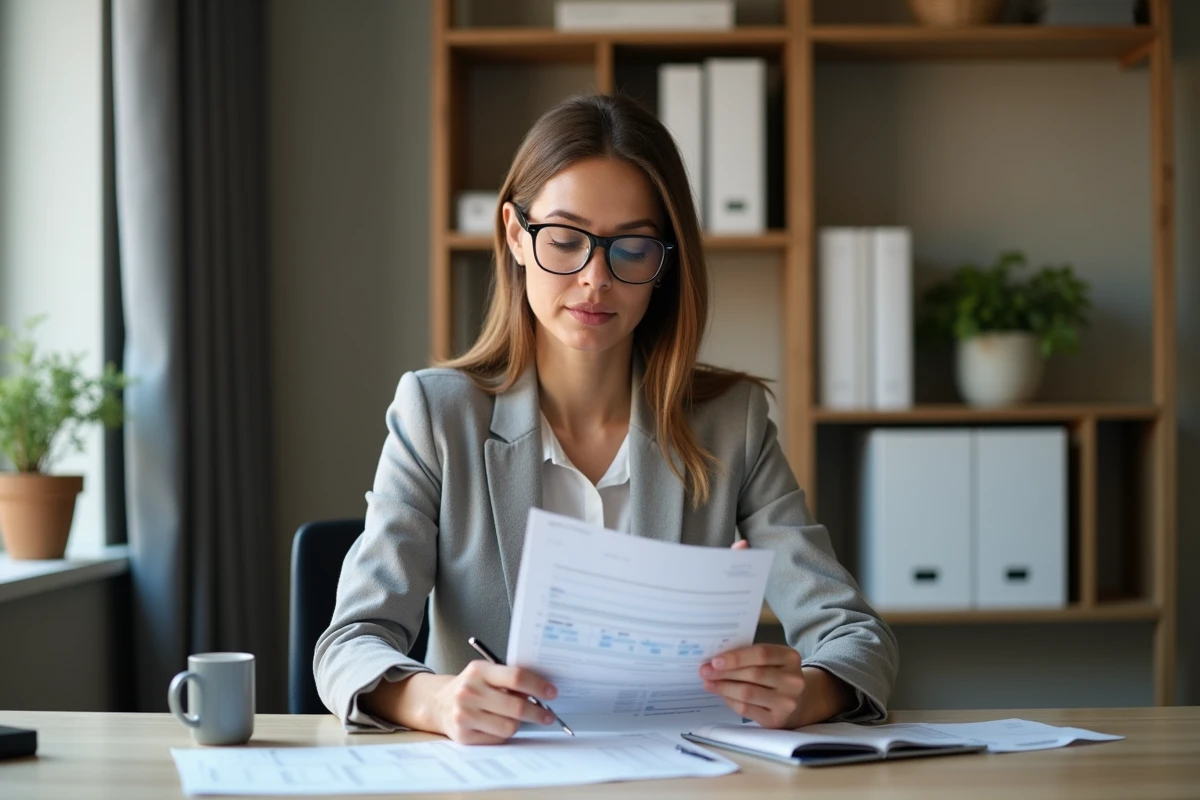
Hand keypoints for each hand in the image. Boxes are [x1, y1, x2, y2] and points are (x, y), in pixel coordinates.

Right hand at [426, 661, 559, 743]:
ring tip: (519, 719)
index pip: (516, 677)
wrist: (438, 703)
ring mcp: (465, 715)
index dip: (538, 686)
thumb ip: (509, 679)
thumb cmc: (471, 687)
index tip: (552, 692)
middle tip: (548, 715)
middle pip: (516, 707)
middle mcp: (470, 692)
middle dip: (538, 712)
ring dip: (520, 724)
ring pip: (509, 726)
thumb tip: (541, 692)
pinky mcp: (464, 735)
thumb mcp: (486, 673)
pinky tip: (500, 726)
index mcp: (479, 671)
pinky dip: (504, 734)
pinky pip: (498, 739)